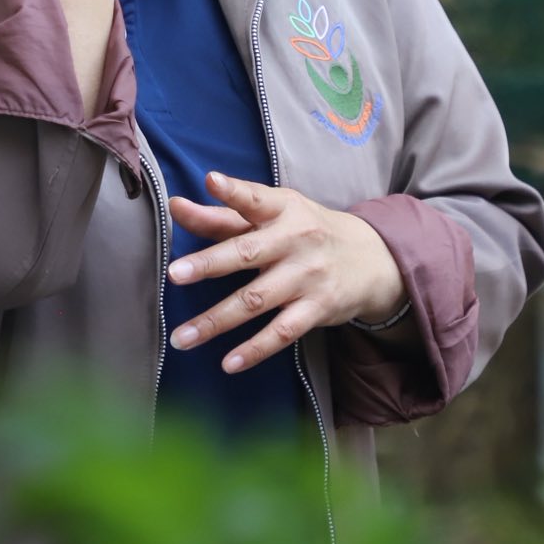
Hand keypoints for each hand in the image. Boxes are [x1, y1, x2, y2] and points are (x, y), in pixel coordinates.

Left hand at [166, 171, 405, 373]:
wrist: (369, 260)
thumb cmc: (304, 232)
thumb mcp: (272, 216)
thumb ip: (223, 215)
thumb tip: (175, 206)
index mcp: (282, 209)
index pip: (255, 197)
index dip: (233, 190)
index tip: (211, 181)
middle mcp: (295, 239)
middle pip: (247, 252)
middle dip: (210, 263)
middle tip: (175, 274)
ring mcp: (307, 275)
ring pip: (256, 300)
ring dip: (216, 321)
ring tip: (181, 337)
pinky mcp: (318, 308)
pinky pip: (282, 332)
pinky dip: (255, 349)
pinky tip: (228, 363)